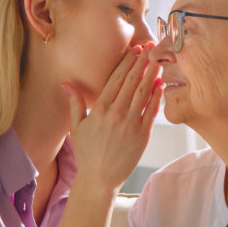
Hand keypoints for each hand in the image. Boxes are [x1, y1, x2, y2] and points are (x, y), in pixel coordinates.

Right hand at [62, 42, 162, 190]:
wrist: (100, 179)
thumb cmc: (87, 153)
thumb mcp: (76, 127)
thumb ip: (75, 103)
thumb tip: (67, 84)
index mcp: (99, 109)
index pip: (116, 78)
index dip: (127, 62)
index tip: (134, 50)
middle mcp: (116, 113)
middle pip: (132, 81)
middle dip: (142, 62)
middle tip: (150, 47)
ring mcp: (131, 124)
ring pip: (143, 92)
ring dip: (151, 74)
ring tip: (157, 60)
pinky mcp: (143, 135)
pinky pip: (152, 111)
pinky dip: (157, 96)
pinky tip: (161, 83)